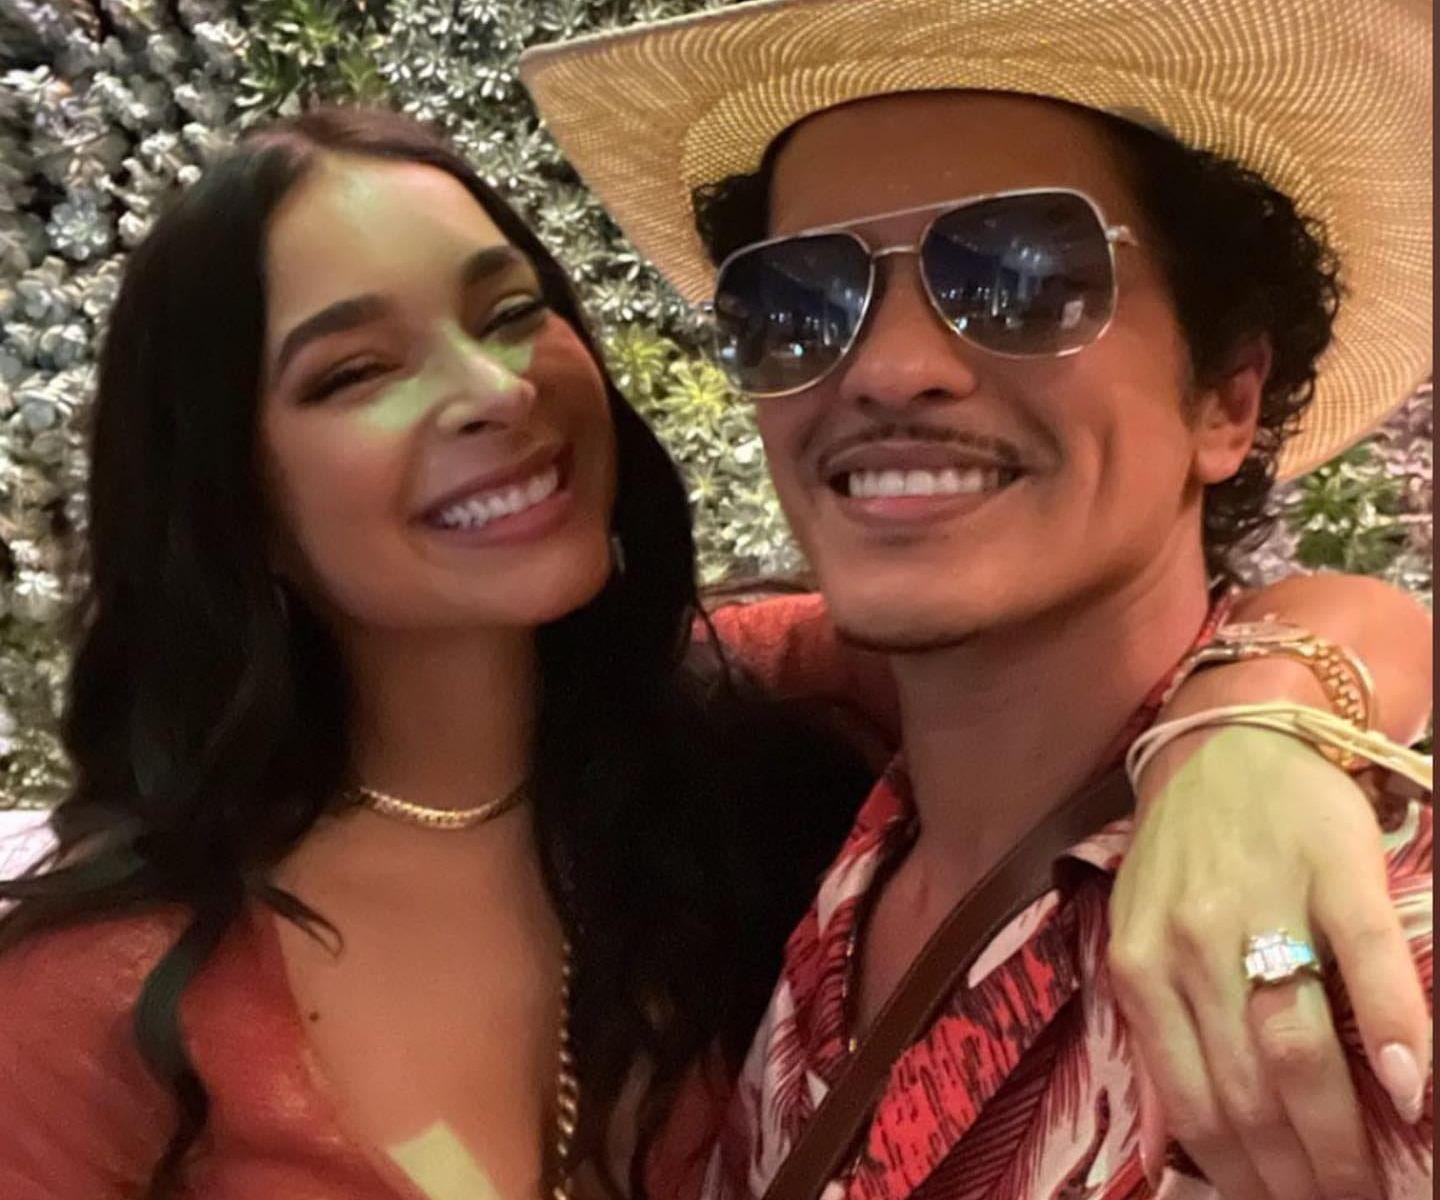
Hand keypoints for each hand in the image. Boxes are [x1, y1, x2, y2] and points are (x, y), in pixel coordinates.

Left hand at [1108, 726, 1429, 1199]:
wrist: (1230, 743)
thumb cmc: (1188, 854)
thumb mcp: (1144, 932)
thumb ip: (1159, 1021)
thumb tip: (1179, 1144)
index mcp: (1139, 965)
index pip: (1193, 1102)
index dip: (1244, 1177)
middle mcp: (1190, 941)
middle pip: (1250, 1089)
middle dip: (1300, 1174)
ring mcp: (1259, 903)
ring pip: (1298, 1043)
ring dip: (1343, 1133)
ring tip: (1376, 1186)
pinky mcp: (1328, 867)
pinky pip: (1366, 960)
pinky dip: (1393, 1030)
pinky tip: (1411, 1089)